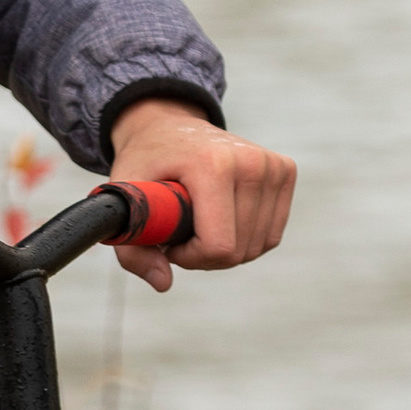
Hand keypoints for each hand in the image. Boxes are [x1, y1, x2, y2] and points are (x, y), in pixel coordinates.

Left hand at [106, 99, 295, 294]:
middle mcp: (251, 161)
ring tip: (198, 223)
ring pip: (257, 247)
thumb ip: (132, 250)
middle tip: (180, 231)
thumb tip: (163, 284)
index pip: (219, 246)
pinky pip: (270, 234)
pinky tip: (221, 218)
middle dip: (205, 255)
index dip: (191, 258)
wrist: (168, 125)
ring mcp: (273, 165)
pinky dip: (245, 238)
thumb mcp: (125, 201)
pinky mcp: (285, 170)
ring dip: (225, 248)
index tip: (169, 242)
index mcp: (212, 165)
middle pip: (239, 251)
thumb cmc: (145, 163)